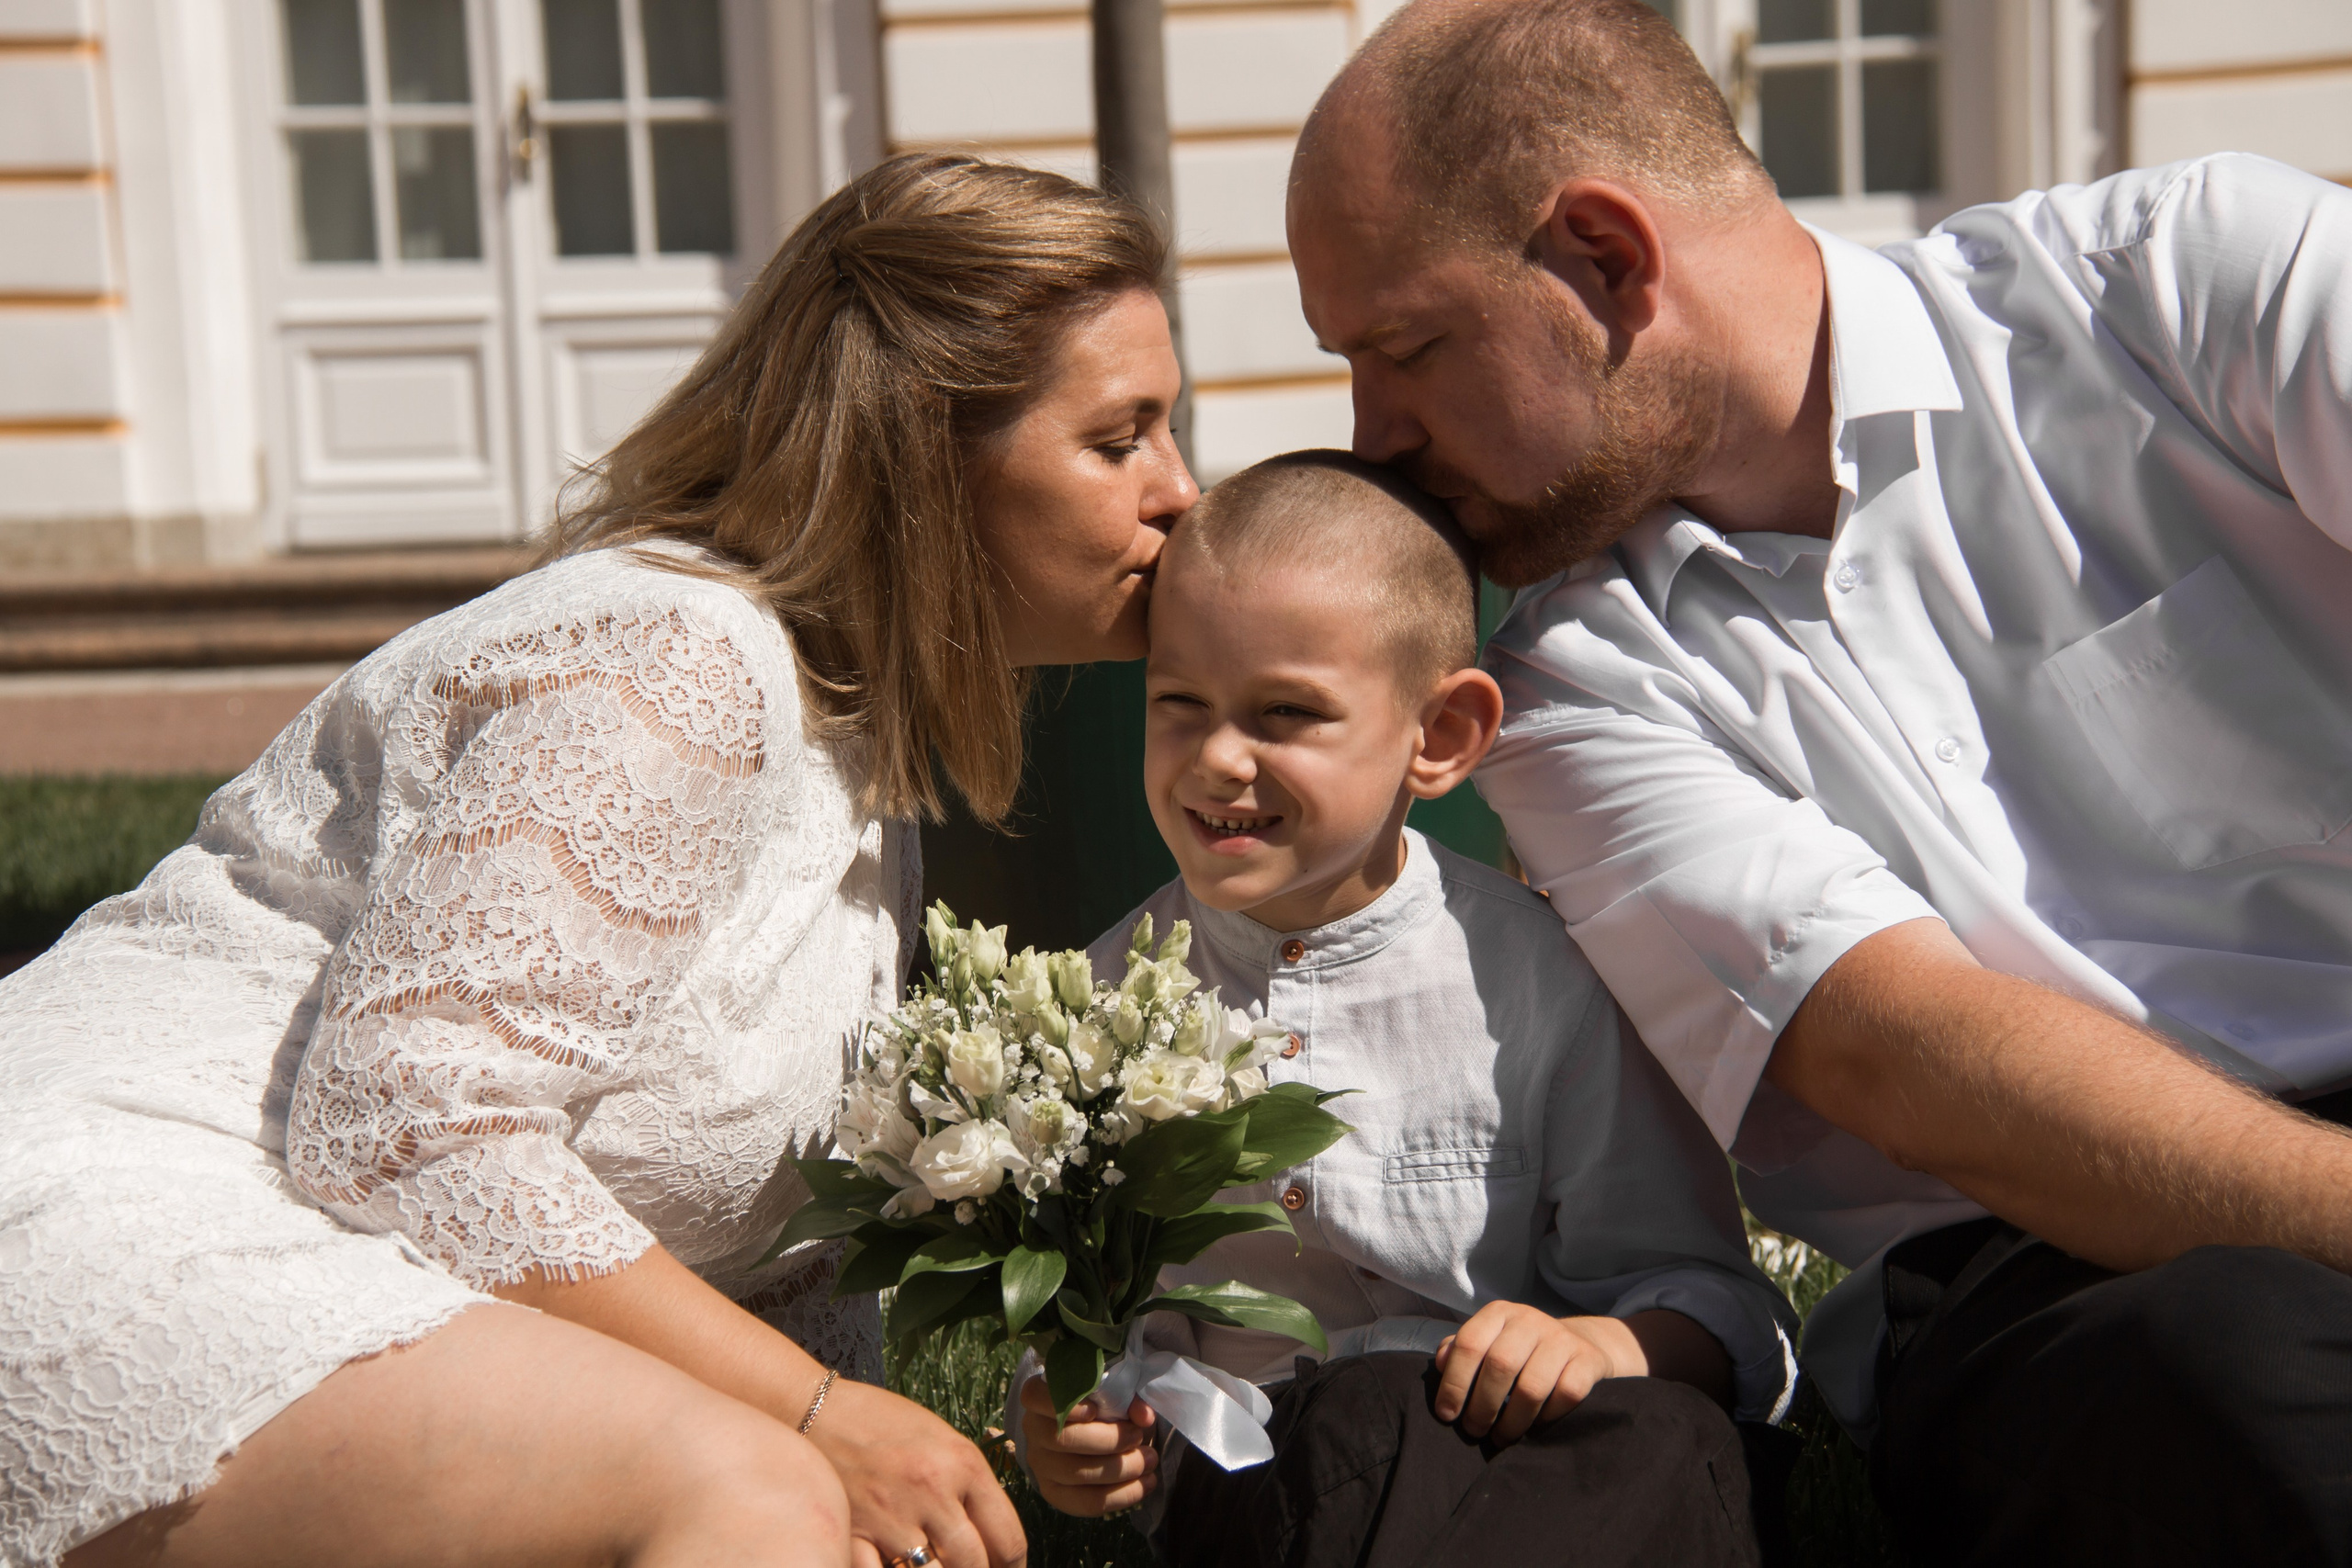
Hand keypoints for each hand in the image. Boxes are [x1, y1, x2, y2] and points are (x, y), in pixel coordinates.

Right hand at [802, 1377, 1025, 1567]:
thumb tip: (995, 1542)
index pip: (1008, 1538)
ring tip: (933, 1565)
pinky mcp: (853, 1535)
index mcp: (962, 1463)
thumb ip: (970, 1487)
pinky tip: (895, 1565)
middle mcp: (932, 1491)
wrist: (814, 1409)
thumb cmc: (882, 1422)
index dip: (1014, 1567)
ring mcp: (892, 1517)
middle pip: (974, 1565)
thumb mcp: (941, 1440)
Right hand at [1017, 1373, 1160, 1516]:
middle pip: (1063, 1440)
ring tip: (1149, 1461)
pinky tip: (1144, 1485)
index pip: (1035, 1396)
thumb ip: (1129, 1399)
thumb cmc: (1103, 1406)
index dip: (1065, 1405)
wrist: (1094, 1434)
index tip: (1095, 1410)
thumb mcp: (1115, 1394)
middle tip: (1138, 1437)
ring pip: (1075, 1473)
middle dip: (1108, 1441)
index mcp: (1039, 1396)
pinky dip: (1120, 1495)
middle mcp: (1033, 1430)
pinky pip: (1085, 1502)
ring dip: (1120, 1470)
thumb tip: (1144, 1416)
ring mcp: (1040, 1464)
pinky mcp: (1054, 1493)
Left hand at [1431, 1302, 1643, 1444]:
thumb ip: (1459, 1351)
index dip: (1454, 1383)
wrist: (1579, 1344)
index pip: (1469, 1344)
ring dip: (1512, 1422)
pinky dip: (1547, 1418)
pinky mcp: (1588, 1359)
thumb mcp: (1488, 1342)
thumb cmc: (1520, 1351)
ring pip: (1532, 1387)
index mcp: (1499, 1313)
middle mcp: (1530, 1319)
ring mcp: (1561, 1338)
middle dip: (1482, 1407)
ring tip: (1501, 1437)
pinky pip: (1566, 1395)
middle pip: (1500, 1366)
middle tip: (1474, 1431)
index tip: (1447, 1415)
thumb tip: (1439, 1364)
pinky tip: (1535, 1428)